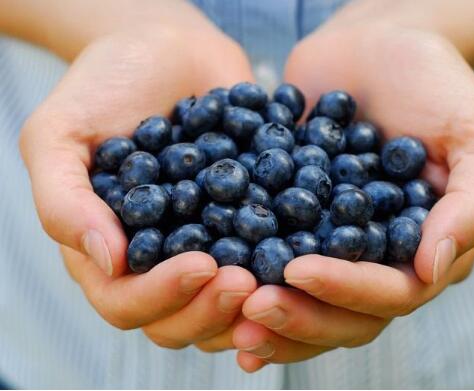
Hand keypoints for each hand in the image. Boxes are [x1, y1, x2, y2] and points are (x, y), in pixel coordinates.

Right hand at [19, 6, 256, 351]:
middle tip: (248, 280)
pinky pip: (264, 261)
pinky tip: (307, 258)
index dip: (163, 296)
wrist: (168, 47)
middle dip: (213, 309)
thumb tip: (110, 262)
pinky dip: (284, 270)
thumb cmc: (106, 85)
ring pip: (225, 307)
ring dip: (253, 304)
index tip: (204, 264)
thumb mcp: (59, 135)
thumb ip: (64, 202)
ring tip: (280, 277)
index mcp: (107, 251)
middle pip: (180, 320)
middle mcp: (156, 260)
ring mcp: (204, 245)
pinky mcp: (244, 223)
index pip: (125, 303)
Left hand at [232, 13, 473, 370]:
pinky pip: (274, 260)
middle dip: (301, 315)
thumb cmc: (434, 81)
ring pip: (309, 302)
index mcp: (429, 246)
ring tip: (230, 319)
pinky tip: (214, 292)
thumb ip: (472, 203)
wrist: (375, 44)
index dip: (347, 290)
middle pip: (347, 314)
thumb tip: (434, 269)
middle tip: (252, 307)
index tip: (298, 270)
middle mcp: (383, 257)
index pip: (393, 292)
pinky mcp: (298, 223)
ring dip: (271, 316)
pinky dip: (248, 281)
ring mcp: (338, 244)